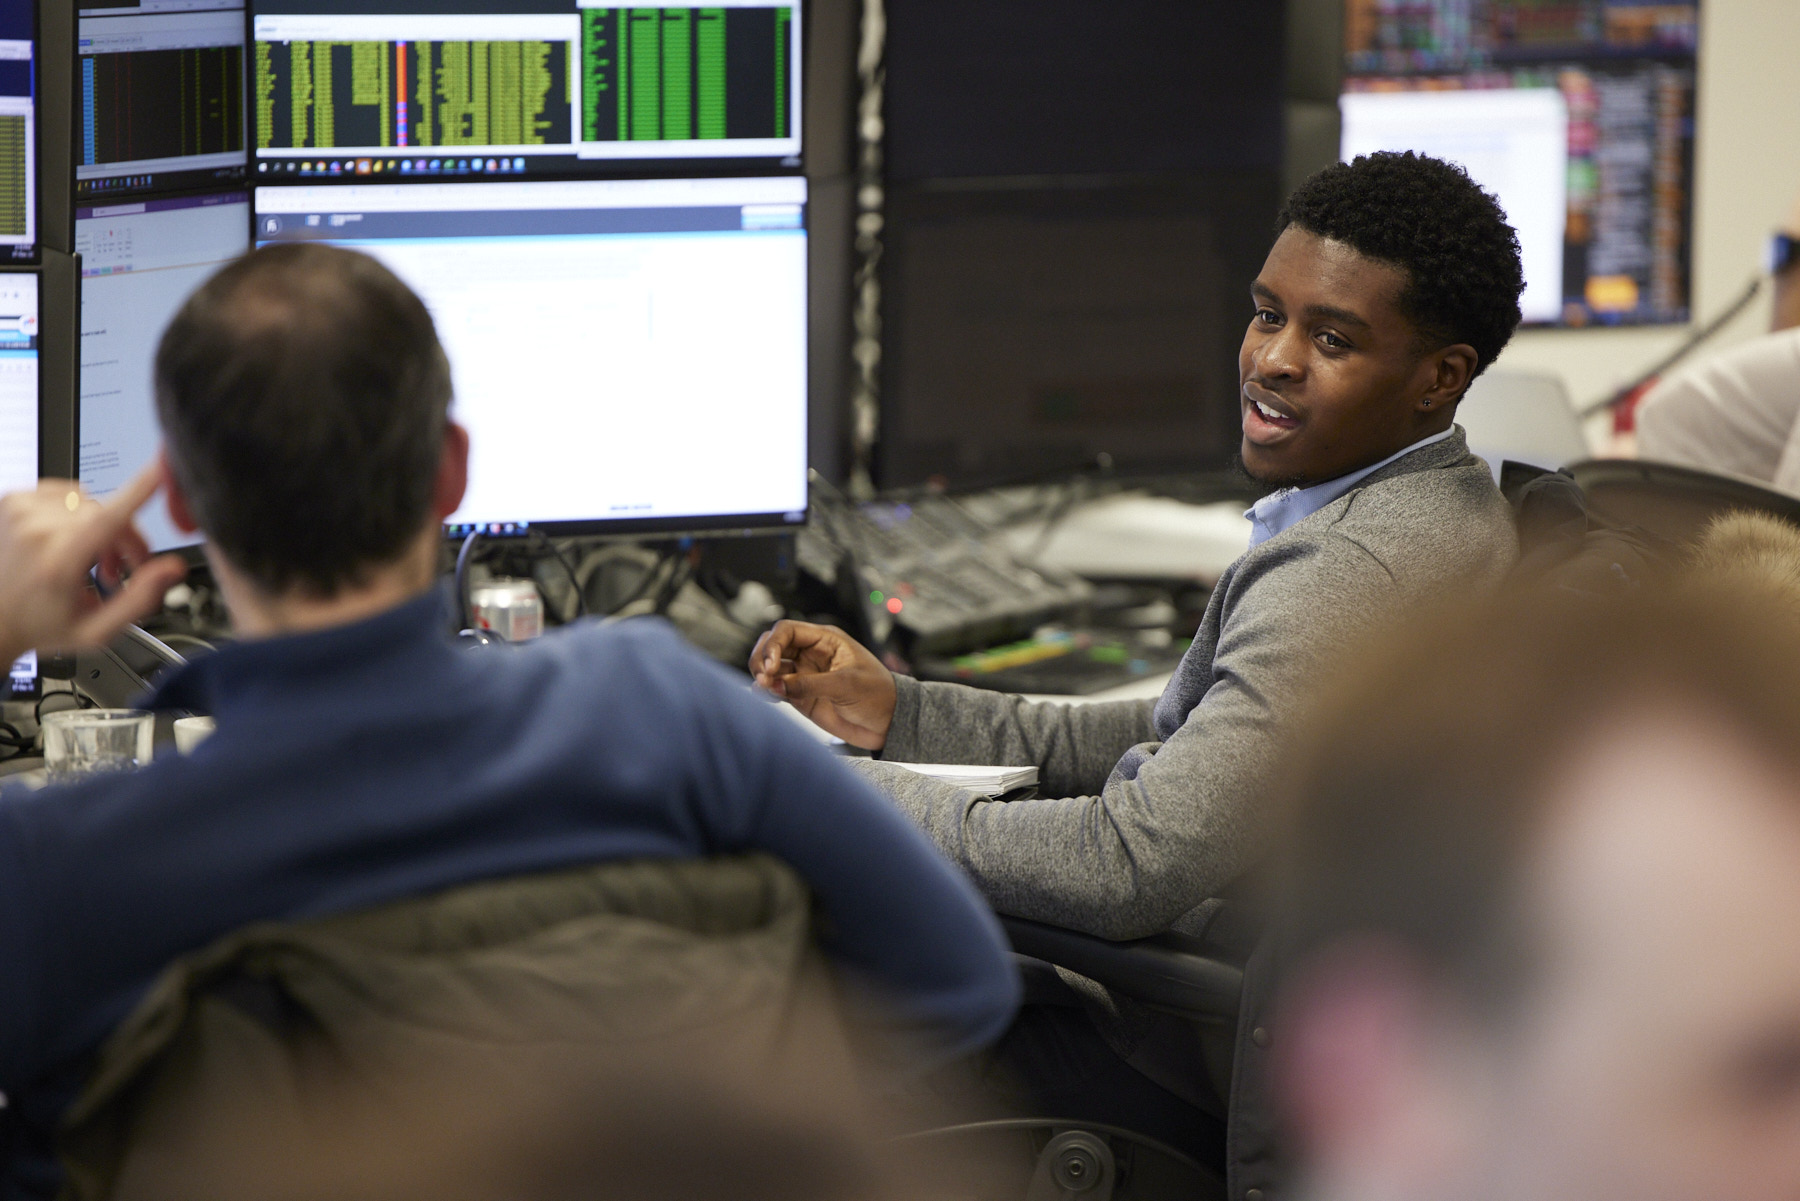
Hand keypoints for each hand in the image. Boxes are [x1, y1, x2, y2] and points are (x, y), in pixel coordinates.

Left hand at [0, 467, 187, 666]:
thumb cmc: (43, 625)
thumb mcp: (97, 631)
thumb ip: (139, 599)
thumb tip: (171, 569)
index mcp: (56, 564)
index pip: (105, 519)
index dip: (139, 492)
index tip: (162, 469)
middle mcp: (34, 532)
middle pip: (108, 513)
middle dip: (125, 538)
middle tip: (120, 569)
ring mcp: (20, 512)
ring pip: (91, 502)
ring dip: (102, 525)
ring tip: (91, 557)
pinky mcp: (14, 499)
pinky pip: (68, 492)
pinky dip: (78, 511)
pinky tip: (69, 537)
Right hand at [749, 620, 896, 750]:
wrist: (888, 724)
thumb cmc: (878, 695)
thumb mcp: (847, 685)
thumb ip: (810, 684)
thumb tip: (776, 685)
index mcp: (825, 640)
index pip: (787, 631)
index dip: (773, 644)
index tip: (771, 665)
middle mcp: (811, 654)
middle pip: (773, 646)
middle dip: (762, 658)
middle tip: (763, 677)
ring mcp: (804, 675)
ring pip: (771, 668)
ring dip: (762, 676)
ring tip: (764, 688)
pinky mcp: (801, 696)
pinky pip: (776, 689)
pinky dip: (766, 692)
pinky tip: (765, 696)